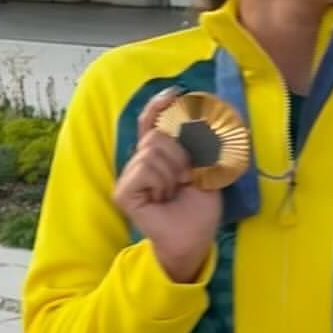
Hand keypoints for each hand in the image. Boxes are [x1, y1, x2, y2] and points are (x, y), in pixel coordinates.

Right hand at [113, 89, 222, 283]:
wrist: (194, 239)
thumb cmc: (199, 208)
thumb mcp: (208, 169)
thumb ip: (202, 144)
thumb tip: (209, 115)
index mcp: (159, 155)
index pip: (153, 123)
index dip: (161, 106)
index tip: (176, 93)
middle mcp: (140, 162)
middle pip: (158, 134)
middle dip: (182, 153)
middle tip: (188, 177)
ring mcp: (129, 176)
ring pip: (153, 151)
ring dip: (174, 171)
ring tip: (175, 190)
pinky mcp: (123, 191)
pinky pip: (145, 168)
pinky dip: (161, 181)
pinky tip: (162, 197)